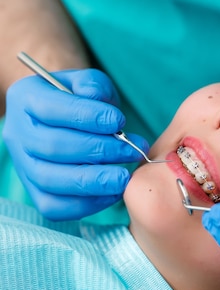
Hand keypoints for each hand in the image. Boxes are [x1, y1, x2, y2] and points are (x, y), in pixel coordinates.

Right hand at [3, 69, 146, 219]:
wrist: (73, 122)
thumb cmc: (84, 100)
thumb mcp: (89, 83)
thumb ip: (93, 85)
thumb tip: (95, 97)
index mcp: (26, 99)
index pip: (51, 109)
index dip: (87, 116)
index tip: (119, 121)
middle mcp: (18, 134)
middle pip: (52, 147)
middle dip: (98, 150)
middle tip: (132, 150)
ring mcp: (24, 166)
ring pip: (51, 180)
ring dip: (94, 180)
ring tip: (125, 176)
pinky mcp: (36, 193)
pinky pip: (55, 207)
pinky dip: (87, 203)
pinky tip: (113, 191)